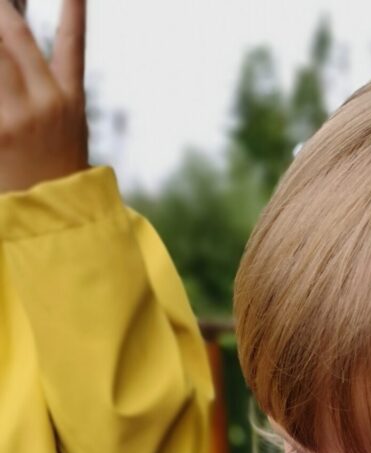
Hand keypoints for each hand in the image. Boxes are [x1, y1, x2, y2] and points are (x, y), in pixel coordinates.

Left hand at [0, 0, 87, 191]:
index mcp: (70, 102)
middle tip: (0, 6)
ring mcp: (16, 118)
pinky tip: (0, 104)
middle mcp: (45, 104)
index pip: (72, 43)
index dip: (73, 9)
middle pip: (15, 36)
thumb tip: (17, 45)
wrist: (54, 222)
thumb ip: (47, 87)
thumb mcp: (68, 128)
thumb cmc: (57, 171)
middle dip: (1, 12)